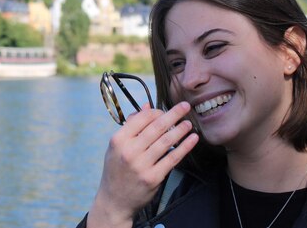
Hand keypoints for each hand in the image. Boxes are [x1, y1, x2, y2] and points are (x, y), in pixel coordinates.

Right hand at [87, 102, 198, 227]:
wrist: (114, 200)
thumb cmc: (116, 169)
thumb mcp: (117, 146)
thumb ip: (131, 126)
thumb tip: (147, 106)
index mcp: (119, 140)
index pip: (141, 118)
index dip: (156, 111)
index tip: (165, 110)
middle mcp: (129, 151)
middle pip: (156, 127)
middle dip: (173, 114)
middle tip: (185, 106)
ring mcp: (141, 165)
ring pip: (166, 141)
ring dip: (181, 130)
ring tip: (189, 123)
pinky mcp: (153, 177)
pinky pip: (173, 158)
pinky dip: (185, 147)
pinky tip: (192, 139)